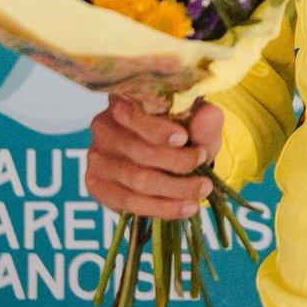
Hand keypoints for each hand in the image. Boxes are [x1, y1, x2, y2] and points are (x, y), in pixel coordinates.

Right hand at [85, 94, 224, 219]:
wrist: (171, 156)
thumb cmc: (183, 130)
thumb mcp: (198, 122)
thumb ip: (203, 119)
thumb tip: (209, 114)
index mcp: (124, 99)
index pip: (132, 114)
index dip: (156, 129)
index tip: (183, 138)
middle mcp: (103, 126)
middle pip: (139, 151)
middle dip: (176, 161)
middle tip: (203, 162)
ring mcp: (96, 157)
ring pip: (137, 179)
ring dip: (175, 188)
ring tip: (203, 188)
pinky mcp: (97, 185)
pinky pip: (130, 202)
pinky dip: (162, 207)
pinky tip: (186, 207)